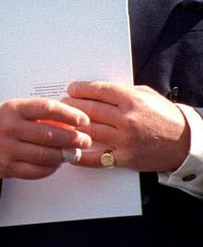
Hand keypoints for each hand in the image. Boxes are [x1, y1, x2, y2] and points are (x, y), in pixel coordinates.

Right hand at [0, 97, 91, 179]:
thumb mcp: (14, 109)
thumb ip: (39, 114)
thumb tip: (70, 122)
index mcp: (13, 109)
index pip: (46, 108)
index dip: (69, 114)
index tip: (82, 120)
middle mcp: (10, 128)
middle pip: (49, 134)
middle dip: (73, 138)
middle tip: (84, 140)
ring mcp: (8, 149)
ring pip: (45, 155)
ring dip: (64, 155)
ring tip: (73, 153)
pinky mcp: (7, 167)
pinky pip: (36, 170)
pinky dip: (51, 168)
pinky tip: (56, 163)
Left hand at [65, 81, 188, 172]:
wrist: (185, 143)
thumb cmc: (165, 116)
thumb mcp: (147, 95)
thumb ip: (123, 92)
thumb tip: (96, 90)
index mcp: (131, 100)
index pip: (98, 90)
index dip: (80, 89)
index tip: (71, 89)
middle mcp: (127, 119)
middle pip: (88, 109)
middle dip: (71, 105)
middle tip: (62, 104)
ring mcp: (125, 139)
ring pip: (89, 130)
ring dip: (71, 126)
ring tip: (62, 122)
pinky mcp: (125, 157)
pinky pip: (97, 158)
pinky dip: (81, 156)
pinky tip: (70, 151)